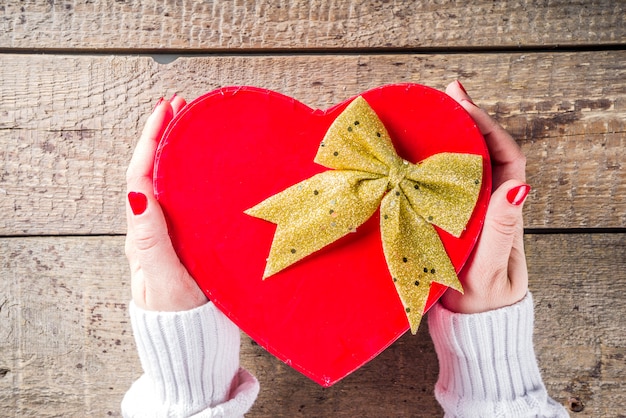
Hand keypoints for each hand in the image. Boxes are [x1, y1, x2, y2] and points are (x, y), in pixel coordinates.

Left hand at [125, 96, 208, 310]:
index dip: (151, 140)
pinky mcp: (186, 242)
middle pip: (151, 172)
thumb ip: (151, 240)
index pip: (141, 175)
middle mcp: (152, 230)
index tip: (166, 109)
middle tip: (180, 105)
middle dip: (162, 135)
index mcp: (144, 234)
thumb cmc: (179, 318)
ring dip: (174, 150)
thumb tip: (137, 193)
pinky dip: (188, 173)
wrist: (190, 345)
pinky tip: (202, 167)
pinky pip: (182, 199)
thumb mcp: (163, 279)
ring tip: (189, 124)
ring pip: (166, 183)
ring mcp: (168, 235)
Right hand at [441, 81, 529, 313]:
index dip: (487, 126)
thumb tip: (516, 186)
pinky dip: (435, 164)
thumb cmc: (483, 303)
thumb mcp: (490, 268)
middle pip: (486, 153)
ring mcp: (473, 213)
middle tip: (445, 94)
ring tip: (430, 114)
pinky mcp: (453, 223)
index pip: (507, 158)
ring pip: (467, 167)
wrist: (471, 327)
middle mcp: (492, 207)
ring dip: (451, 138)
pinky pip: (448, 186)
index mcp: (507, 213)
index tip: (462, 103)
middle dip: (468, 120)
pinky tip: (417, 156)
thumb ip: (500, 231)